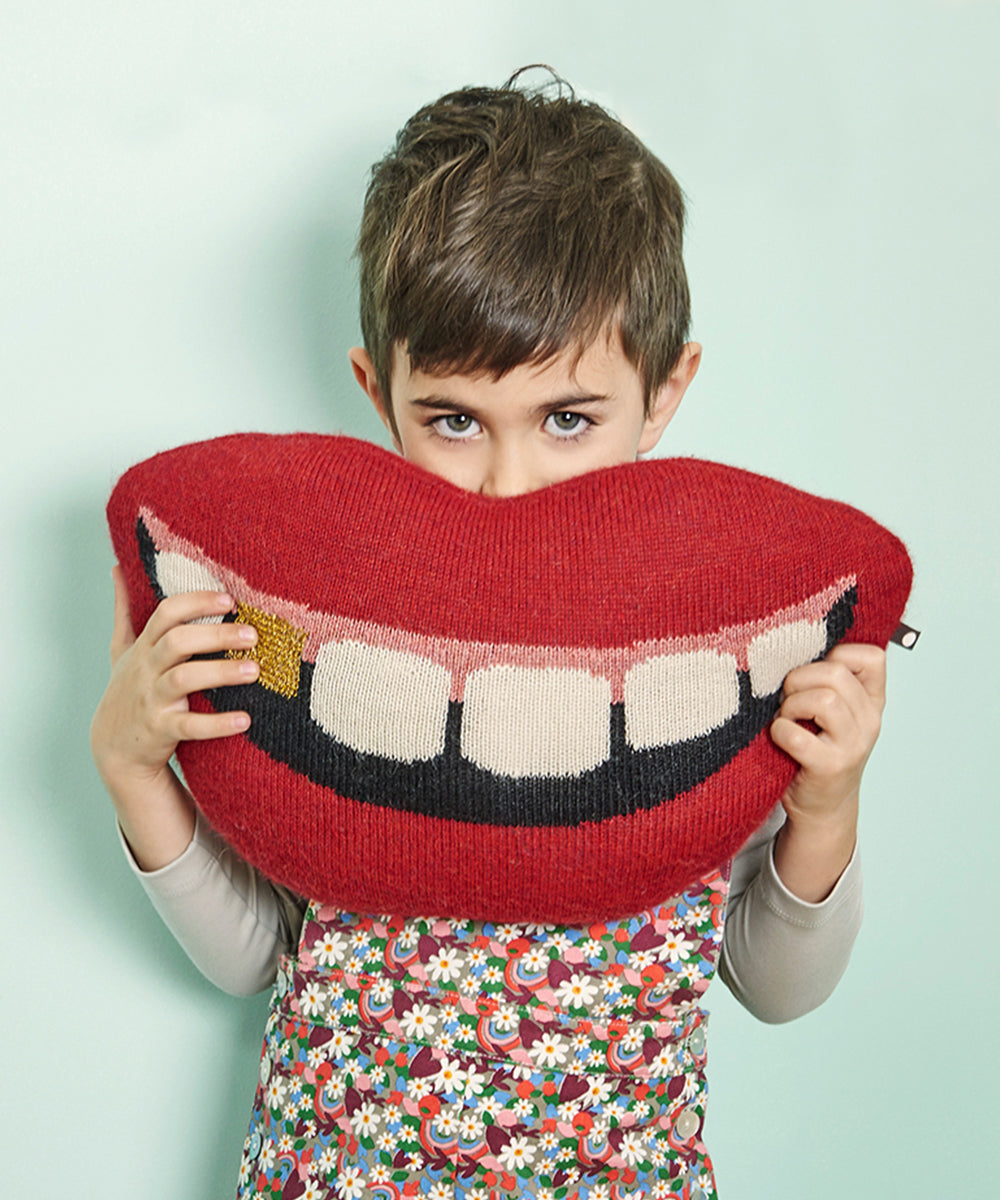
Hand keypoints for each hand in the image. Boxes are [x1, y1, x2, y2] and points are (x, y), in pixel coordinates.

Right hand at [90, 567, 258, 868]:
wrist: (114, 748)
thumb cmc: (128, 690)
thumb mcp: (121, 650)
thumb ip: (124, 612)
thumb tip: (116, 569)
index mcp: (144, 647)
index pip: (166, 614)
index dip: (196, 603)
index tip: (229, 600)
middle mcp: (146, 669)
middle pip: (177, 642)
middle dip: (215, 635)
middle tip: (252, 634)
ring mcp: (152, 699)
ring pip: (183, 679)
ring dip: (220, 673)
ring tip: (254, 670)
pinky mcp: (160, 730)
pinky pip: (189, 725)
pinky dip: (217, 724)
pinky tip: (244, 720)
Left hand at [768, 643, 886, 900]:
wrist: (821, 807)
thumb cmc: (815, 748)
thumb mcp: (832, 713)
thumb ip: (826, 681)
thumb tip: (790, 642)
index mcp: (872, 701)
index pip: (872, 657)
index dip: (836, 654)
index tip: (814, 674)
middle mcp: (871, 721)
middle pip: (836, 673)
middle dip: (800, 679)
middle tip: (787, 699)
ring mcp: (854, 745)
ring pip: (823, 699)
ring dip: (791, 706)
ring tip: (786, 719)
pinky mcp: (830, 767)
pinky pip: (796, 734)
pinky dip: (779, 731)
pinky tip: (779, 738)